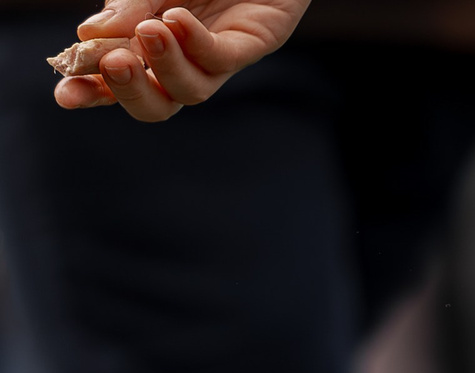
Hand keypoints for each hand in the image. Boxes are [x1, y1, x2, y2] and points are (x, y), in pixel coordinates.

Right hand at [51, 1, 311, 121]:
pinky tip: (176, 19)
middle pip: (157, 105)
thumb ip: (125, 6)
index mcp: (147, 46)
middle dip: (129, 90)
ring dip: (164, 64)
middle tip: (112, 62)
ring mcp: (218, 59)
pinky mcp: (252, 45)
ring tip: (150, 28)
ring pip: (191, 91)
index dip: (91, 92)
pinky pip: (222, 58)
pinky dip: (195, 42)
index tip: (66, 95)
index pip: (116, 82)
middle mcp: (183, 62)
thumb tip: (91, 35)